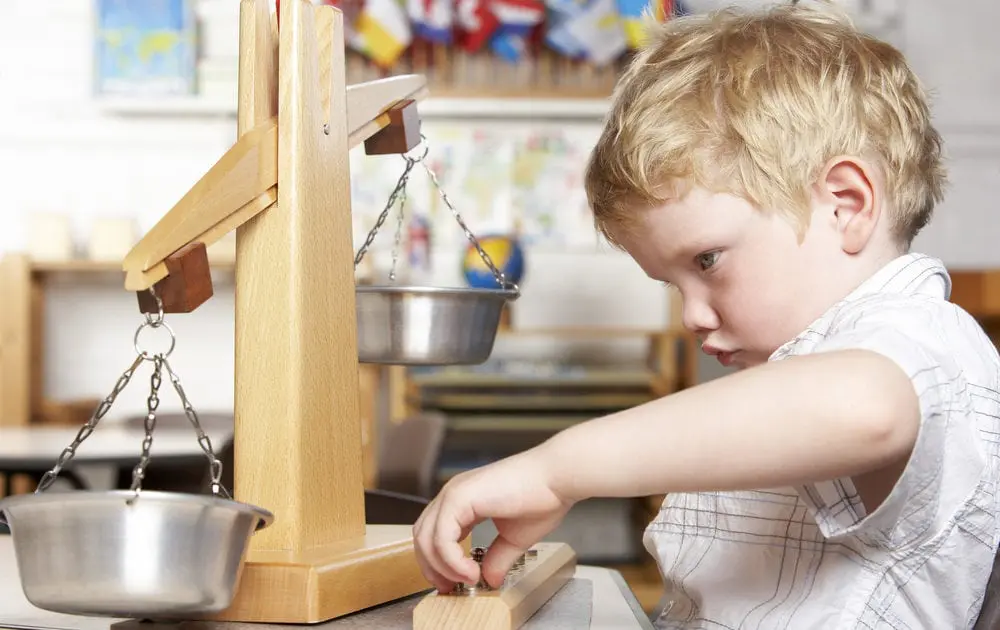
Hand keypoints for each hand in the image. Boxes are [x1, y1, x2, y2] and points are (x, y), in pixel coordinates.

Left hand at [412, 447, 572, 592]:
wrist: (556, 478)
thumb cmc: (543, 496)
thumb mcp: (514, 538)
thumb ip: (498, 558)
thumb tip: (490, 579)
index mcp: (464, 500)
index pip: (434, 533)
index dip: (438, 562)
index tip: (452, 583)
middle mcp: (454, 493)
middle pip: (422, 536)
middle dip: (433, 567)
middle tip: (450, 588)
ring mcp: (454, 493)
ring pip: (426, 539)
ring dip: (443, 567)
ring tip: (468, 580)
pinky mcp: (459, 497)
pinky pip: (441, 538)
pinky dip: (452, 561)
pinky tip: (471, 571)